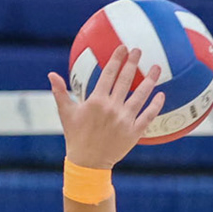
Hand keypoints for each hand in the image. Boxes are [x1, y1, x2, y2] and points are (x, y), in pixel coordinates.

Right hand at [48, 45, 163, 171]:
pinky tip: (161, 94)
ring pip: (141, 95)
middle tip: (138, 51)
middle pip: (126, 80)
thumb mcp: (66, 113)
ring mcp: (124, 120)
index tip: (123, 48)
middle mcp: (112, 108)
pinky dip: (155, 105)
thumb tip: (51, 74)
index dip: (117, 59)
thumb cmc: (76, 136)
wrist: (88, 163)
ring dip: (150, 80)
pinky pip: (148, 116)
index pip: (109, 74)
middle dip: (133, 63)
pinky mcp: (134, 132)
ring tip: (156, 67)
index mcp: (96, 101)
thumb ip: (60, 92)